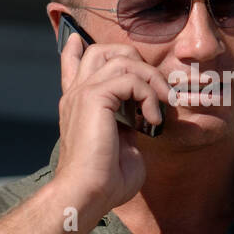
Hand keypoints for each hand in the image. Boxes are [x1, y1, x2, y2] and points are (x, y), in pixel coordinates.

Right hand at [53, 32, 170, 215]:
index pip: (72, 64)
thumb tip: (144, 118)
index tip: (78, 40)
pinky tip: (152, 120)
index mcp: (78, 104)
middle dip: (135, 60)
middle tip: (156, 90)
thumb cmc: (105, 182)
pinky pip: (130, 78)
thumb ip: (129, 126)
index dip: (76, 49)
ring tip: (162, 106)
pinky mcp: (93, 97)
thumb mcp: (122, 146)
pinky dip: (149, 96)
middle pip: (102, 50)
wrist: (86, 194)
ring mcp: (82, 93)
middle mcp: (76, 94)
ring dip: (151, 79)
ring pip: (122, 58)